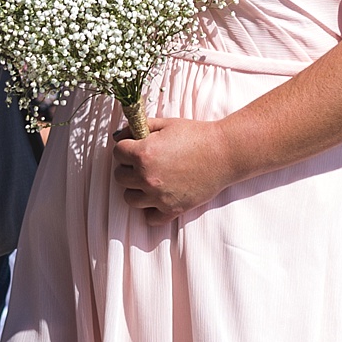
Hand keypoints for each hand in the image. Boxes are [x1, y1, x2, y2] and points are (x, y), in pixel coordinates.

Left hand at [110, 118, 236, 225]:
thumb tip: (118, 136)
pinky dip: (151, 210)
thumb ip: (138, 127)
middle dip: (128, 168)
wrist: (224, 153)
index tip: (135, 147)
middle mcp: (147, 177)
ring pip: (129, 198)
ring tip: (149, 180)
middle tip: (143, 163)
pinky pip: (149, 218)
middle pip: (120, 177)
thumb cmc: (196, 135)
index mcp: (143, 153)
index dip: (126, 148)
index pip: (117, 153)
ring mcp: (159, 196)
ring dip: (136, 189)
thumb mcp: (166, 124)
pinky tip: (159, 197)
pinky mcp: (172, 210)